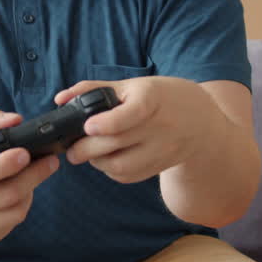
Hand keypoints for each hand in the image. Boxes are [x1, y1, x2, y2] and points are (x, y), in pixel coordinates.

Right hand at [0, 107, 58, 251]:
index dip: (7, 164)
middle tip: (49, 162)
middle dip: (34, 177)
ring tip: (32, 176)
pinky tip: (15, 194)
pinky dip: (17, 209)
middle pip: (6, 197)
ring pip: (13, 215)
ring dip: (30, 193)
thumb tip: (16, 120)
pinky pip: (7, 227)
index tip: (27, 152)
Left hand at [55, 77, 220, 183]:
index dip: (108, 122)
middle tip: (71, 148)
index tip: (89, 126)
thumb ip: (95, 89)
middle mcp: (160, 126)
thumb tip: (60, 99)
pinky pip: (128, 176)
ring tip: (87, 153)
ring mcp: (162, 150)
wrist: (202, 122)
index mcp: (152, 98)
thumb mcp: (133, 86)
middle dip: (86, 148)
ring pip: (122, 165)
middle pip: (118, 143)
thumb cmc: (160, 97)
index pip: (132, 113)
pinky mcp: (159, 167)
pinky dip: (110, 170)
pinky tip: (105, 159)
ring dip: (97, 162)